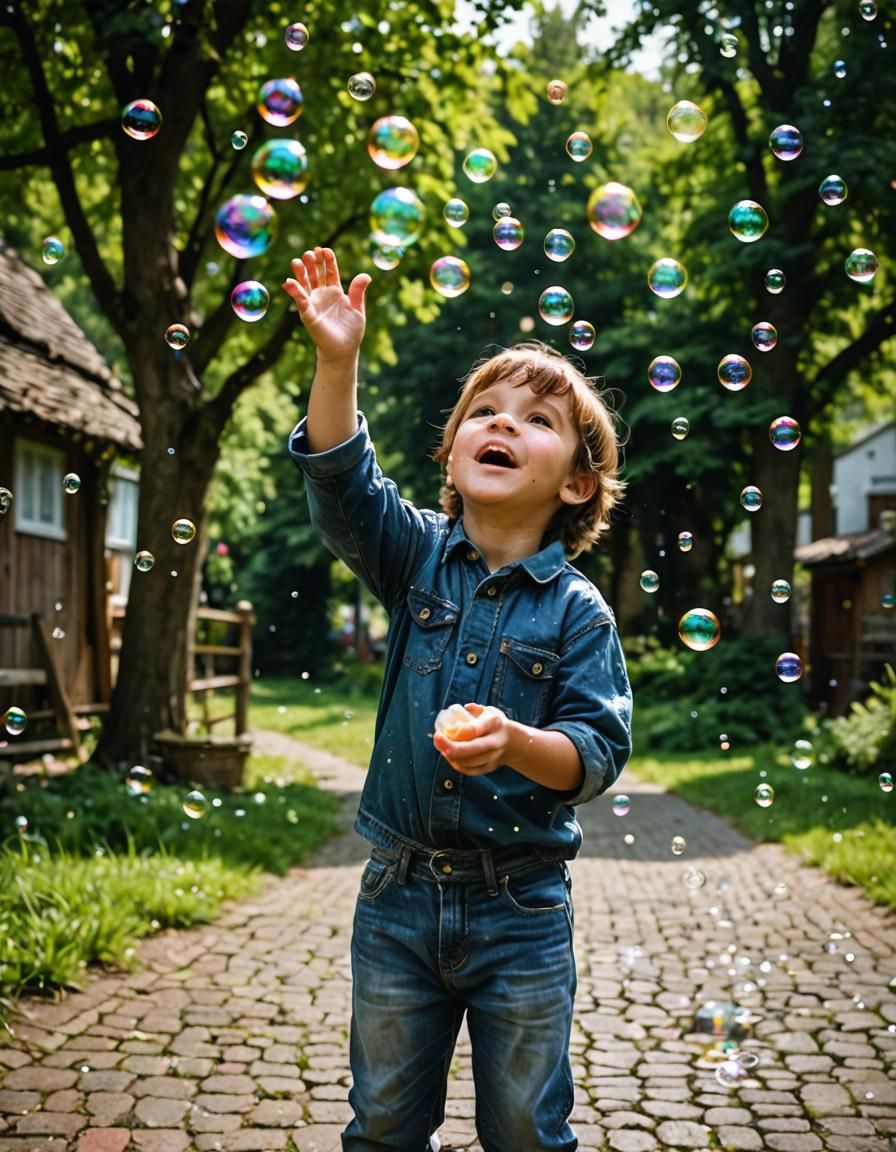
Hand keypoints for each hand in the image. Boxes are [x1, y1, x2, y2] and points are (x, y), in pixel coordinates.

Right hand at [282, 247, 370, 362]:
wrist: (344, 350)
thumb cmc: (351, 331)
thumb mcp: (358, 309)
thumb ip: (358, 291)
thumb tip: (366, 275)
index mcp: (335, 291)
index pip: (330, 271)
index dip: (328, 260)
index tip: (326, 250)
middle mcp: (322, 295)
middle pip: (315, 274)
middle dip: (312, 262)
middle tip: (310, 252)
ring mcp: (314, 303)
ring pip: (305, 284)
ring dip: (300, 272)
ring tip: (297, 261)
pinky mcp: (308, 314)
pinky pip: (301, 301)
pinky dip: (295, 291)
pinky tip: (289, 282)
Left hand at [432, 702, 510, 775]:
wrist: (513, 743)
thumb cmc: (496, 724)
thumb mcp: (491, 712)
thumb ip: (477, 709)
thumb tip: (466, 707)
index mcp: (495, 724)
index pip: (478, 728)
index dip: (462, 730)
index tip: (448, 727)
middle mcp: (495, 742)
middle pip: (474, 748)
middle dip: (453, 746)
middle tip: (437, 738)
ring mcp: (493, 757)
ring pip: (470, 761)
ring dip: (451, 755)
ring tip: (439, 745)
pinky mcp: (489, 767)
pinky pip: (470, 770)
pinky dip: (456, 765)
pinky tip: (447, 756)